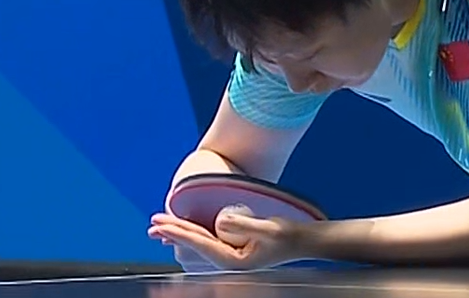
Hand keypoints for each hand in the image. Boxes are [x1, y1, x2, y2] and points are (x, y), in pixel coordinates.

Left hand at [149, 210, 307, 270]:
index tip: (162, 224)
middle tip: (152, 224)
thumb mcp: (270, 229)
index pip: (200, 244)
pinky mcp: (233, 248)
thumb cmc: (289, 236)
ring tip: (158, 229)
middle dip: (172, 233)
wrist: (303, 241)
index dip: (179, 232)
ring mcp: (229, 255)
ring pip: (198, 243)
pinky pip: (207, 240)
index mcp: (233, 260)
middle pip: (194, 244)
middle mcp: (227, 260)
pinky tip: (182, 233)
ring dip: (178, 234)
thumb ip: (246, 225)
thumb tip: (222, 221)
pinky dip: (191, 235)